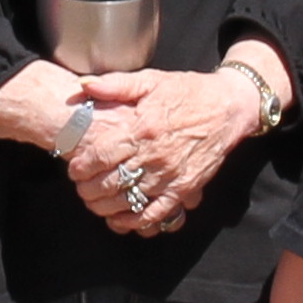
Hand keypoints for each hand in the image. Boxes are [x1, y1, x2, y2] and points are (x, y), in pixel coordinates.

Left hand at [70, 67, 260, 235]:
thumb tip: (83, 85)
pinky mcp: (184, 188)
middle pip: (111, 182)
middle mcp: (155, 154)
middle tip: (81, 189)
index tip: (73, 170)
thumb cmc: (187, 92)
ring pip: (130, 201)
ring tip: (95, 204)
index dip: (82, 166)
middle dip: (89, 190)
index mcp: (143, 128)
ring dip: (106, 208)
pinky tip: (121, 220)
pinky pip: (156, 213)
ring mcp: (170, 175)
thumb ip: (115, 84)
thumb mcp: (151, 81)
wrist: (229, 108)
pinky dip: (135, 222)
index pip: (101, 154)